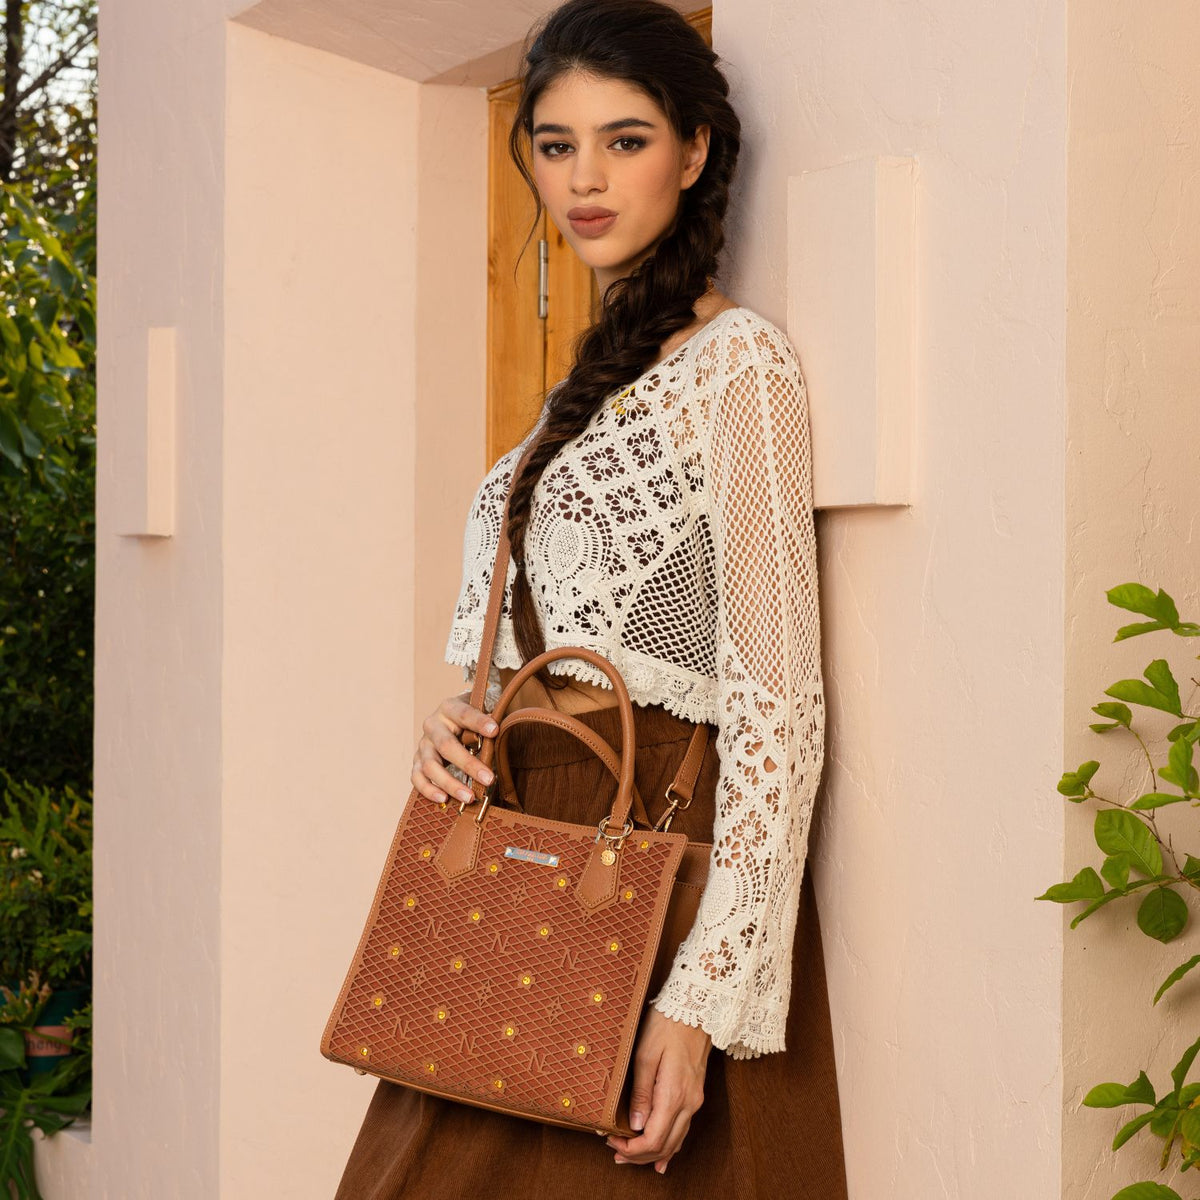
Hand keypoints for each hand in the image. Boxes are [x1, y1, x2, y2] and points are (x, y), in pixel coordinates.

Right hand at [411, 689, 498, 805]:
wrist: (450, 720)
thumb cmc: (471, 720)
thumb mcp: (480, 713)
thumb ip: (490, 721)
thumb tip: (503, 732)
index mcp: (450, 708)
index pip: (464, 714)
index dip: (479, 722)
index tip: (495, 730)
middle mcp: (432, 725)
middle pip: (446, 745)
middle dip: (469, 764)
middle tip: (489, 779)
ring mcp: (423, 744)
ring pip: (430, 766)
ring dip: (450, 784)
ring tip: (469, 797)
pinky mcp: (417, 761)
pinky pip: (417, 778)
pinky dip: (428, 790)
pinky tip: (444, 800)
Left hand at [606, 1005, 710, 1173]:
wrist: (696, 1009)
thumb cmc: (667, 1026)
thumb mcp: (646, 1055)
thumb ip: (641, 1093)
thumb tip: (635, 1125)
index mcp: (674, 1095)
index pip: (653, 1139)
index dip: (631, 1148)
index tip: (612, 1142)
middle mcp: (689, 1103)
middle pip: (664, 1146)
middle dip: (639, 1155)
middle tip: (615, 1152)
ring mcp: (695, 1100)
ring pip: (676, 1141)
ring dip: (653, 1153)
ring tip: (630, 1156)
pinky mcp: (696, 1094)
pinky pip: (683, 1129)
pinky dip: (670, 1145)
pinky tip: (662, 1156)